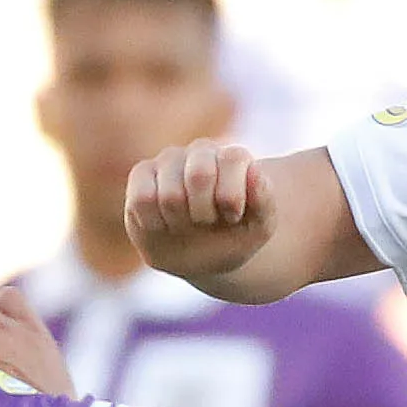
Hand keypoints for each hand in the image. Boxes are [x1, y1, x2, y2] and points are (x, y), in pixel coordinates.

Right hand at [125, 138, 274, 286]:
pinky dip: (154, 222)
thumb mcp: (260, 228)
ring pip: (169, 193)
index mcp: (233, 158)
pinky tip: (163, 226)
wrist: (206, 255)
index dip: (232, 197)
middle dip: (205, 212)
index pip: (232, 159)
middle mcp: (200, 151)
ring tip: (184, 225)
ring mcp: (169, 161)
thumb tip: (255, 170)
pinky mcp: (142, 175)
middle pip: (199, 175)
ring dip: (178, 221)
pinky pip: (141, 198)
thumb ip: (264, 201)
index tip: (233, 218)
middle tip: (205, 222)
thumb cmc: (235, 236)